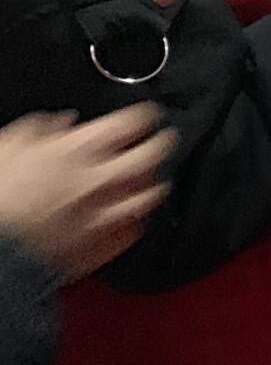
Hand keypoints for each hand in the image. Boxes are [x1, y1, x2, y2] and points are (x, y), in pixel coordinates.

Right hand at [0, 108, 174, 281]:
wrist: (0, 249)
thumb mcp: (8, 149)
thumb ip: (39, 129)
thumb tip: (62, 122)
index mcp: (80, 150)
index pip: (131, 122)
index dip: (144, 115)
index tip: (147, 115)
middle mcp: (104, 178)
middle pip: (153, 154)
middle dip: (162, 143)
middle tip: (162, 140)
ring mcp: (112, 212)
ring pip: (153, 192)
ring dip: (153, 183)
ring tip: (150, 178)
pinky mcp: (111, 242)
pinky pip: (137, 227)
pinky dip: (136, 217)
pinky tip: (130, 214)